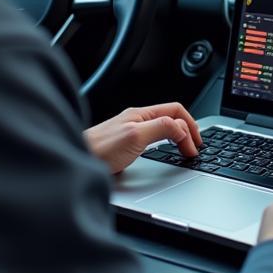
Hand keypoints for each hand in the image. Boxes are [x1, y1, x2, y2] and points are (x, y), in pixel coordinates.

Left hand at [84, 103, 201, 174]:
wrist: (76, 162)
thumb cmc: (99, 150)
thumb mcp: (136, 136)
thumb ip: (161, 128)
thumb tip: (182, 129)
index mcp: (141, 114)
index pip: (176, 111)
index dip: (190, 126)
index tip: (195, 146)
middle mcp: (137, 120)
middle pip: (171, 118)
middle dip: (188, 130)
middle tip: (194, 148)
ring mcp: (131, 131)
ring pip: (163, 128)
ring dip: (178, 137)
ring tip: (185, 148)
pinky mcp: (126, 145)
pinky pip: (154, 139)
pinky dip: (166, 144)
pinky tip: (165, 152)